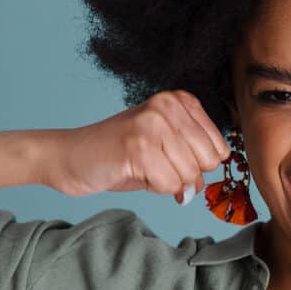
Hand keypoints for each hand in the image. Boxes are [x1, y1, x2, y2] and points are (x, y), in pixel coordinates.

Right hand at [46, 90, 229, 201]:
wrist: (71, 156)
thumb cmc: (120, 154)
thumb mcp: (165, 146)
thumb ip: (194, 156)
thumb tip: (207, 182)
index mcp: (180, 100)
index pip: (219, 149)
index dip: (197, 165)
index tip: (171, 159)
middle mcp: (168, 105)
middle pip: (208, 162)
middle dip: (185, 176)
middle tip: (156, 167)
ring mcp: (153, 123)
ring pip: (189, 175)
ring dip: (167, 182)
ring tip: (142, 168)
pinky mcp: (138, 146)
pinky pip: (170, 185)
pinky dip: (155, 189)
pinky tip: (134, 173)